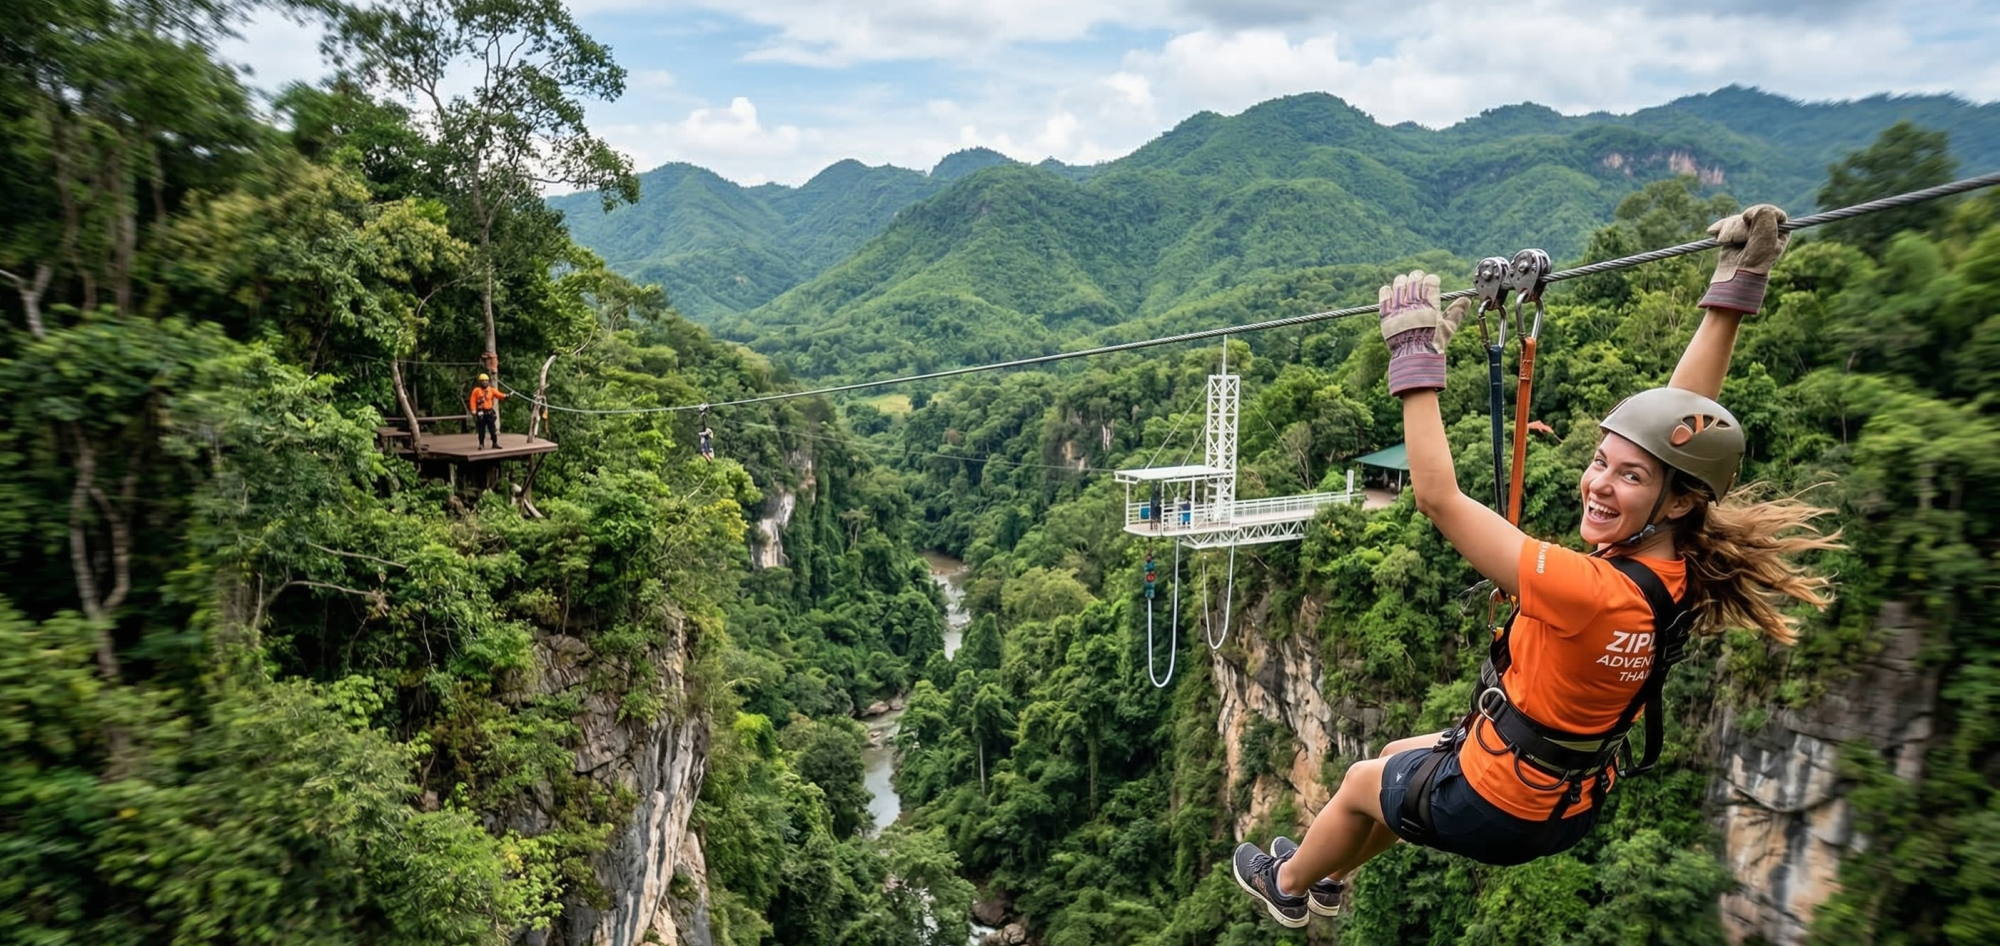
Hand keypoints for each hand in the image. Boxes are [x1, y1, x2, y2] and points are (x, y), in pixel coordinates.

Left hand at [1378, 270, 1468, 395]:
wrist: (1414, 357)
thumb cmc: (1433, 344)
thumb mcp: (1448, 328)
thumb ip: (1457, 313)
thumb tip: (1466, 300)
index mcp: (1430, 306)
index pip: (1430, 282)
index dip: (1432, 279)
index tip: (1432, 280)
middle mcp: (1414, 304)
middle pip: (1414, 280)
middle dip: (1417, 276)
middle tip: (1418, 278)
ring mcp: (1399, 309)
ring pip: (1399, 285)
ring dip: (1402, 281)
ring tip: (1404, 281)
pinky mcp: (1387, 315)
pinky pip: (1384, 297)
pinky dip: (1386, 291)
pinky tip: (1388, 290)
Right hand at [1700, 204, 1788, 313]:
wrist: (1735, 276)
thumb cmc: (1754, 260)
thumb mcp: (1766, 236)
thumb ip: (1765, 215)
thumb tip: (1751, 211)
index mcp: (1779, 231)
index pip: (1771, 211)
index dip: (1759, 213)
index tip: (1749, 219)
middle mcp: (1765, 231)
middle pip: (1750, 215)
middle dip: (1740, 226)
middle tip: (1740, 240)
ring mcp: (1748, 234)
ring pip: (1736, 219)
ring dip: (1730, 231)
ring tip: (1729, 243)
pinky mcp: (1734, 237)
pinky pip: (1725, 224)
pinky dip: (1719, 229)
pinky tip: (1713, 233)